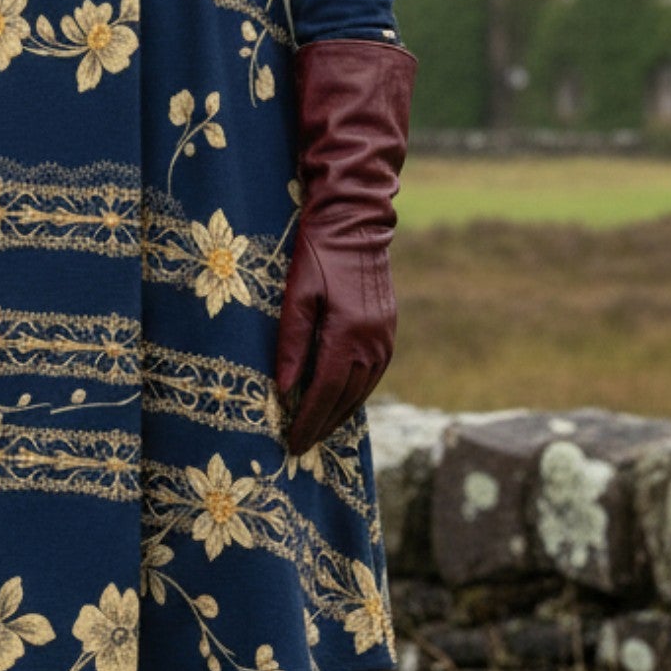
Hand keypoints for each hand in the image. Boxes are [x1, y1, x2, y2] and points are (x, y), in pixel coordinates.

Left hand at [275, 195, 397, 453]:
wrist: (355, 224)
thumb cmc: (317, 254)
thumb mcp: (296, 295)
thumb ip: (291, 343)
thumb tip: (282, 389)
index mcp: (348, 334)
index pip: (324, 392)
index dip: (307, 420)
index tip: (291, 442)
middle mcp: (372, 343)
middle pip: (345, 398)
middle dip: (322, 425)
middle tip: (300, 446)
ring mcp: (384, 338)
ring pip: (361, 391)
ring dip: (339, 414)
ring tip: (316, 430)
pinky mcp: (388, 331)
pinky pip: (372, 375)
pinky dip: (354, 394)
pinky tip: (339, 400)